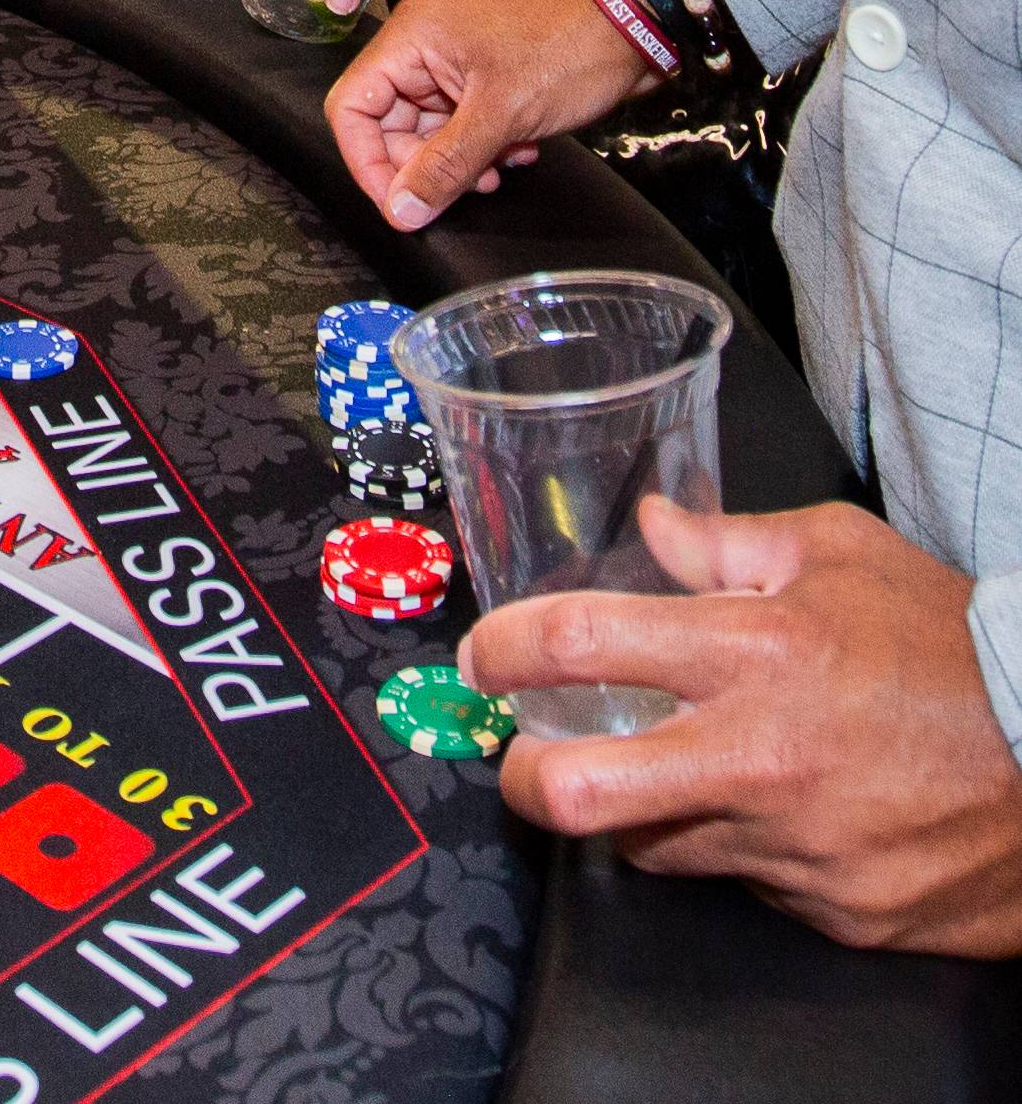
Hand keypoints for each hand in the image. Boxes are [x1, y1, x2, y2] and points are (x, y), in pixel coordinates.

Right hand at [322, 0, 657, 230]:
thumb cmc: (570, 46)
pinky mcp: (483, 80)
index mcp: (410, 40)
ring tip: (496, 174)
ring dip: (457, 162)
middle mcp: (422, 48)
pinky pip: (460, 126)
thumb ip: (445, 166)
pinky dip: (482, 149)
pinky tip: (516, 152)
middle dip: (422, 166)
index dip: (366, 161)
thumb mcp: (502, 114)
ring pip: (428, 130)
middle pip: (388, 123)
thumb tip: (403, 210)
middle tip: (457, 193)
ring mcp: (453, 64)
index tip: (397, 204)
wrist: (635, 23)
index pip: (352, 107)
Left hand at [471, 499, 1021, 953]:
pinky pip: (747, 884)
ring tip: (659, 774)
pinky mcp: (837, 911)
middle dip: (522, 779)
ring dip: (639, 814)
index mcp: (753, 651)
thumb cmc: (953, 647)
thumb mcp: (842, 555)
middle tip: (520, 757)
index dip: (504, 649)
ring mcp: (797, 847)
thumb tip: (654, 526)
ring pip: (656, 848)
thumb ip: (730, 541)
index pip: (580, 645)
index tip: (484, 658)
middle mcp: (761, 756)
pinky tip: (767, 813)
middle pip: (578, 794)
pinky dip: (738, 849)